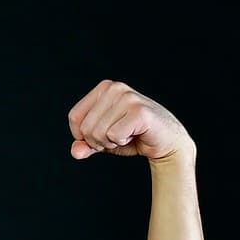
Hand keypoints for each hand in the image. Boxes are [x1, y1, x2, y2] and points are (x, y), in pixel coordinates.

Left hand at [67, 80, 191, 163]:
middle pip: (85, 127)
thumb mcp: (103, 141)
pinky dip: (122, 142)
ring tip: (127, 135)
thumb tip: (75, 151)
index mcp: (104, 88)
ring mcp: (128, 98)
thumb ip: (86, 145)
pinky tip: (135, 135)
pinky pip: (114, 136)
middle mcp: (115, 88)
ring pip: (99, 133)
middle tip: (117, 137)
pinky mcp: (139, 112)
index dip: (82, 135)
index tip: (101, 135)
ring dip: (111, 143)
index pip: (74, 117)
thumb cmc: (133, 137)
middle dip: (98, 142)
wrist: (165, 142)